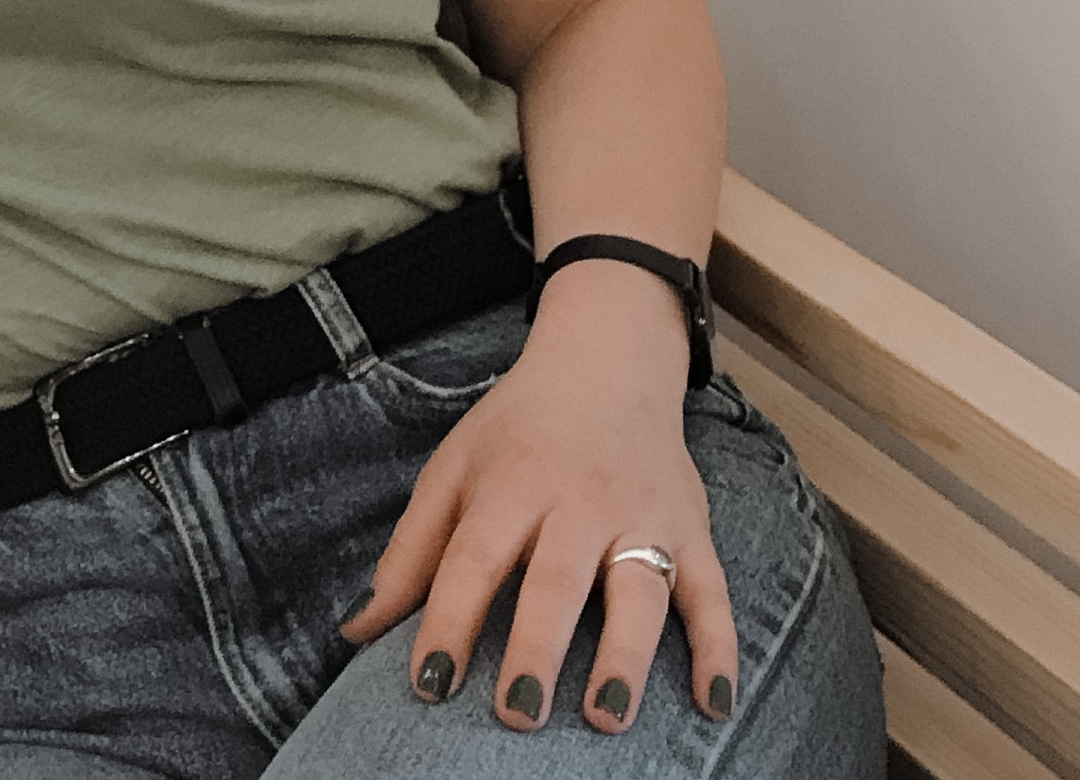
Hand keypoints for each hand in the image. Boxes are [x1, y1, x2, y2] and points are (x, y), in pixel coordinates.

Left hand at [338, 262, 737, 732]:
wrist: (606, 361)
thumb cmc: (517, 429)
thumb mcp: (454, 468)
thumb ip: (411, 551)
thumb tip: (359, 630)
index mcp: (511, 484)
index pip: (475, 559)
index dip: (449, 622)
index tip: (430, 685)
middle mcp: (578, 500)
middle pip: (556, 580)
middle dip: (536, 648)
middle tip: (517, 715)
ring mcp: (642, 516)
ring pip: (638, 590)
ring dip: (625, 657)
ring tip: (604, 718)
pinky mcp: (691, 528)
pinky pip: (711, 591)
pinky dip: (719, 647)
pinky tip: (713, 702)